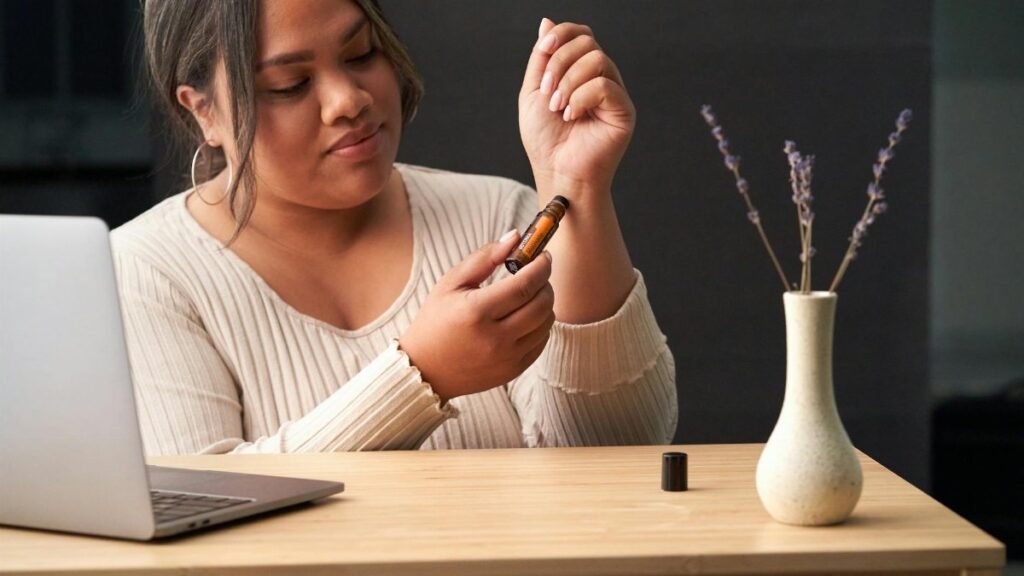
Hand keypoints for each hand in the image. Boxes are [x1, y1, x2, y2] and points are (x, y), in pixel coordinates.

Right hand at [399, 232, 555, 401]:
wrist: (425, 370)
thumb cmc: (435, 321)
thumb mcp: (450, 284)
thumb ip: (484, 258)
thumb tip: (515, 237)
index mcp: (476, 312)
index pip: (524, 285)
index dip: (540, 267)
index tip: (543, 256)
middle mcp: (495, 338)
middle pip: (541, 305)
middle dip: (545, 283)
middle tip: (538, 273)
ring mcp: (507, 358)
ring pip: (546, 323)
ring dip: (544, 303)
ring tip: (529, 294)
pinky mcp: (513, 370)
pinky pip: (541, 342)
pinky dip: (540, 325)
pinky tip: (525, 316)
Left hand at [519, 18, 635, 200]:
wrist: (557, 172)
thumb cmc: (546, 140)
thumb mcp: (533, 92)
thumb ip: (541, 58)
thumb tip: (547, 23)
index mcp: (580, 72)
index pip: (580, 35)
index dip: (561, 35)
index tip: (542, 50)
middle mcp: (601, 78)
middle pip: (587, 42)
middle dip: (559, 63)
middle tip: (548, 93)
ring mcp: (614, 94)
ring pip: (597, 59)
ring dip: (568, 82)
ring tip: (559, 108)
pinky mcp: (623, 110)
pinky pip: (605, 85)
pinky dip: (581, 97)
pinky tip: (572, 116)